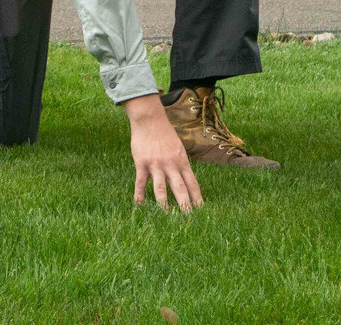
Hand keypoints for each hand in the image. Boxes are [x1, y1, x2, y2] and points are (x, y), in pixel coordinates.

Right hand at [122, 94, 202, 211]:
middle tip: (188, 219)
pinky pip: (140, 183)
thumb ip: (180, 164)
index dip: (197, 198)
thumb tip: (184, 180)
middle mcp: (171, 165)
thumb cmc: (165, 134)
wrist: (149, 120)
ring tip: (166, 217)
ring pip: (160, 189)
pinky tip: (139, 206)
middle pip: (180, 189)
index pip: (192, 183)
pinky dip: (139, 196)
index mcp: (182, 161)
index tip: (201, 210)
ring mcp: (156, 166)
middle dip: (185, 205)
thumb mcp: (178, 148)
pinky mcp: (142, 164)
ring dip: (164, 204)